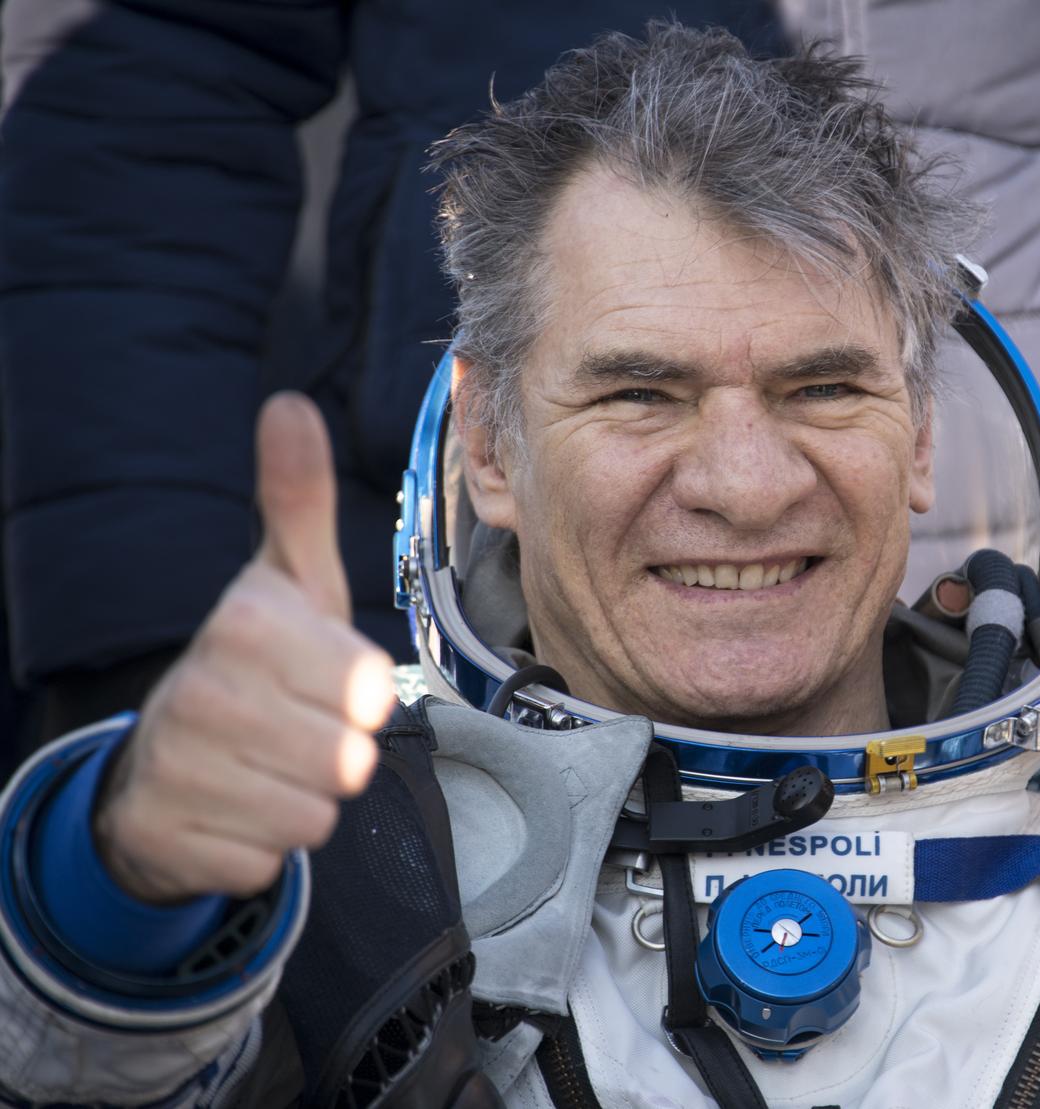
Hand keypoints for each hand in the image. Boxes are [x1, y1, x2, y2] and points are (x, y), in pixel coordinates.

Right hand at [93, 393, 396, 901]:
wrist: (164, 754)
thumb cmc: (257, 661)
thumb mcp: (290, 581)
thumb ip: (299, 499)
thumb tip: (290, 403)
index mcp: (249, 625)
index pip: (373, 691)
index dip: (363, 697)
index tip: (324, 681)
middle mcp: (206, 693)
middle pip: (349, 761)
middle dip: (337, 754)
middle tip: (295, 728)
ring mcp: (179, 771)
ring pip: (314, 817)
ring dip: (303, 799)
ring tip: (266, 765)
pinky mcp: (171, 841)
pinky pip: (268, 862)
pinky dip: (261, 845)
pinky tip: (233, 807)